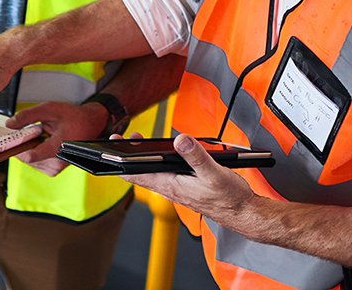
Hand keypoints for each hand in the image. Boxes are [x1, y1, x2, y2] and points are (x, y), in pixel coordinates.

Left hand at [4, 101, 109, 175]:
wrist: (91, 123)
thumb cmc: (74, 117)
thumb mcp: (49, 109)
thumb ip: (28, 116)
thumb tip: (10, 124)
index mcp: (57, 149)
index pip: (28, 156)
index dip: (17, 146)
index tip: (12, 138)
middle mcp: (57, 163)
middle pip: (27, 159)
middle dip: (24, 144)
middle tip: (29, 131)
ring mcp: (56, 168)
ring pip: (30, 161)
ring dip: (30, 148)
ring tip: (41, 135)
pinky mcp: (54, 169)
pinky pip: (36, 162)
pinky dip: (35, 152)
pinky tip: (44, 142)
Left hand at [120, 134, 257, 221]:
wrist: (243, 212)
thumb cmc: (229, 198)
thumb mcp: (214, 173)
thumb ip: (196, 156)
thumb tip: (180, 140)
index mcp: (171, 185)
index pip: (136, 174)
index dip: (120, 162)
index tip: (109, 148)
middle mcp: (170, 188)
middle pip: (140, 172)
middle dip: (129, 155)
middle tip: (121, 137)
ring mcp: (176, 189)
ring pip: (151, 173)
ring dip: (142, 159)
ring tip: (136, 142)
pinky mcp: (184, 188)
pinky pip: (163, 175)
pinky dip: (157, 163)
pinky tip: (161, 155)